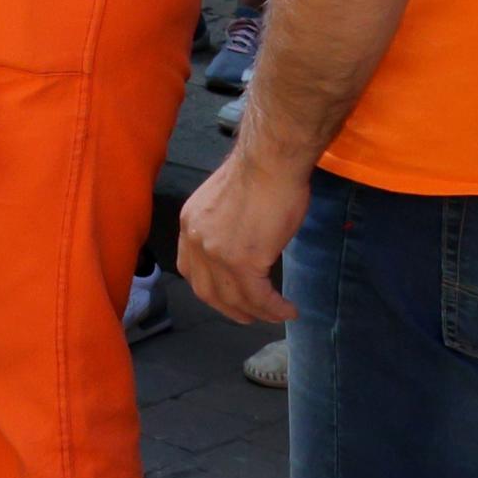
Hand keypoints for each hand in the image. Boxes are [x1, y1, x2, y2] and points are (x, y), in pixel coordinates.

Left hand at [176, 138, 309, 326]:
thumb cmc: (258, 174)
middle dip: (230, 309)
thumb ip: (222, 227)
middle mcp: (197, 240)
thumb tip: (238, 244)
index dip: (209, 288)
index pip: (189, 268)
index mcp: (190, 224)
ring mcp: (217, 253)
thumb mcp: (224, 203)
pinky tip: (288, 310)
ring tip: (277, 315)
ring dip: (258, 313)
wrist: (271, 162)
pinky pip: (259, 297)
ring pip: (235, 299)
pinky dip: (274, 309)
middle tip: (251, 316)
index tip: (227, 296)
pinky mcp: (244, 262)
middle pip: (207, 291)